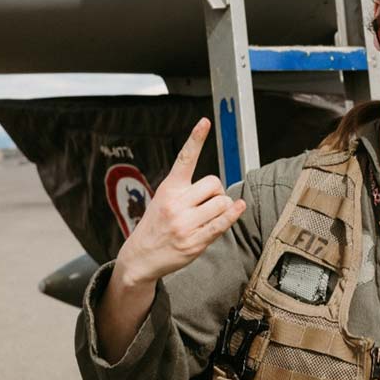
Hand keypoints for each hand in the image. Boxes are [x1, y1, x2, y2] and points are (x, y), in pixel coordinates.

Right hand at [115, 118, 245, 285]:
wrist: (140, 257)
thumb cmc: (157, 224)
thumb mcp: (164, 200)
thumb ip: (186, 190)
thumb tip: (218, 187)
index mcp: (169, 189)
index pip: (185, 159)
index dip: (196, 139)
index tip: (205, 122)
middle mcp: (176, 204)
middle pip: (214, 183)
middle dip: (217, 191)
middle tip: (210, 201)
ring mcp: (186, 224)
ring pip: (222, 202)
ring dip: (223, 206)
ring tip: (211, 214)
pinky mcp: (195, 241)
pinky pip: (222, 223)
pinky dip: (233, 214)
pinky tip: (239, 208)